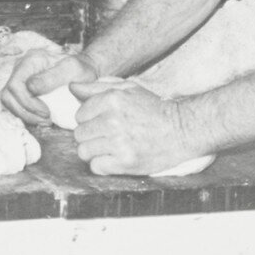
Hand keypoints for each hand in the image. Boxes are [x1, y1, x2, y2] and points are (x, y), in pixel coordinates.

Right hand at [0, 48, 98, 122]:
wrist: (84, 70)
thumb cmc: (80, 69)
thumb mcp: (72, 70)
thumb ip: (52, 77)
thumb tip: (30, 88)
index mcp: (31, 59)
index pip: (16, 85)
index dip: (28, 103)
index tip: (47, 113)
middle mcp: (21, 67)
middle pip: (7, 95)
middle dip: (25, 112)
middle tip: (46, 120)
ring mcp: (19, 78)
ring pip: (8, 101)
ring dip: (24, 115)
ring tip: (44, 121)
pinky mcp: (21, 89)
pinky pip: (14, 104)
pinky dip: (25, 114)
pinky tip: (40, 118)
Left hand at [70, 81, 200, 175]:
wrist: (182, 130)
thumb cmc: (154, 109)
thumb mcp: (129, 89)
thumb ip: (98, 87)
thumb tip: (72, 87)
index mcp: (112, 99)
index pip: (80, 114)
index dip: (89, 120)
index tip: (103, 123)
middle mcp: (113, 120)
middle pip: (79, 134)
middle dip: (90, 136)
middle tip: (107, 136)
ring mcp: (118, 142)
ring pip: (84, 151)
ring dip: (95, 152)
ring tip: (110, 148)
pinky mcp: (125, 162)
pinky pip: (96, 167)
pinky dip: (103, 165)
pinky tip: (114, 159)